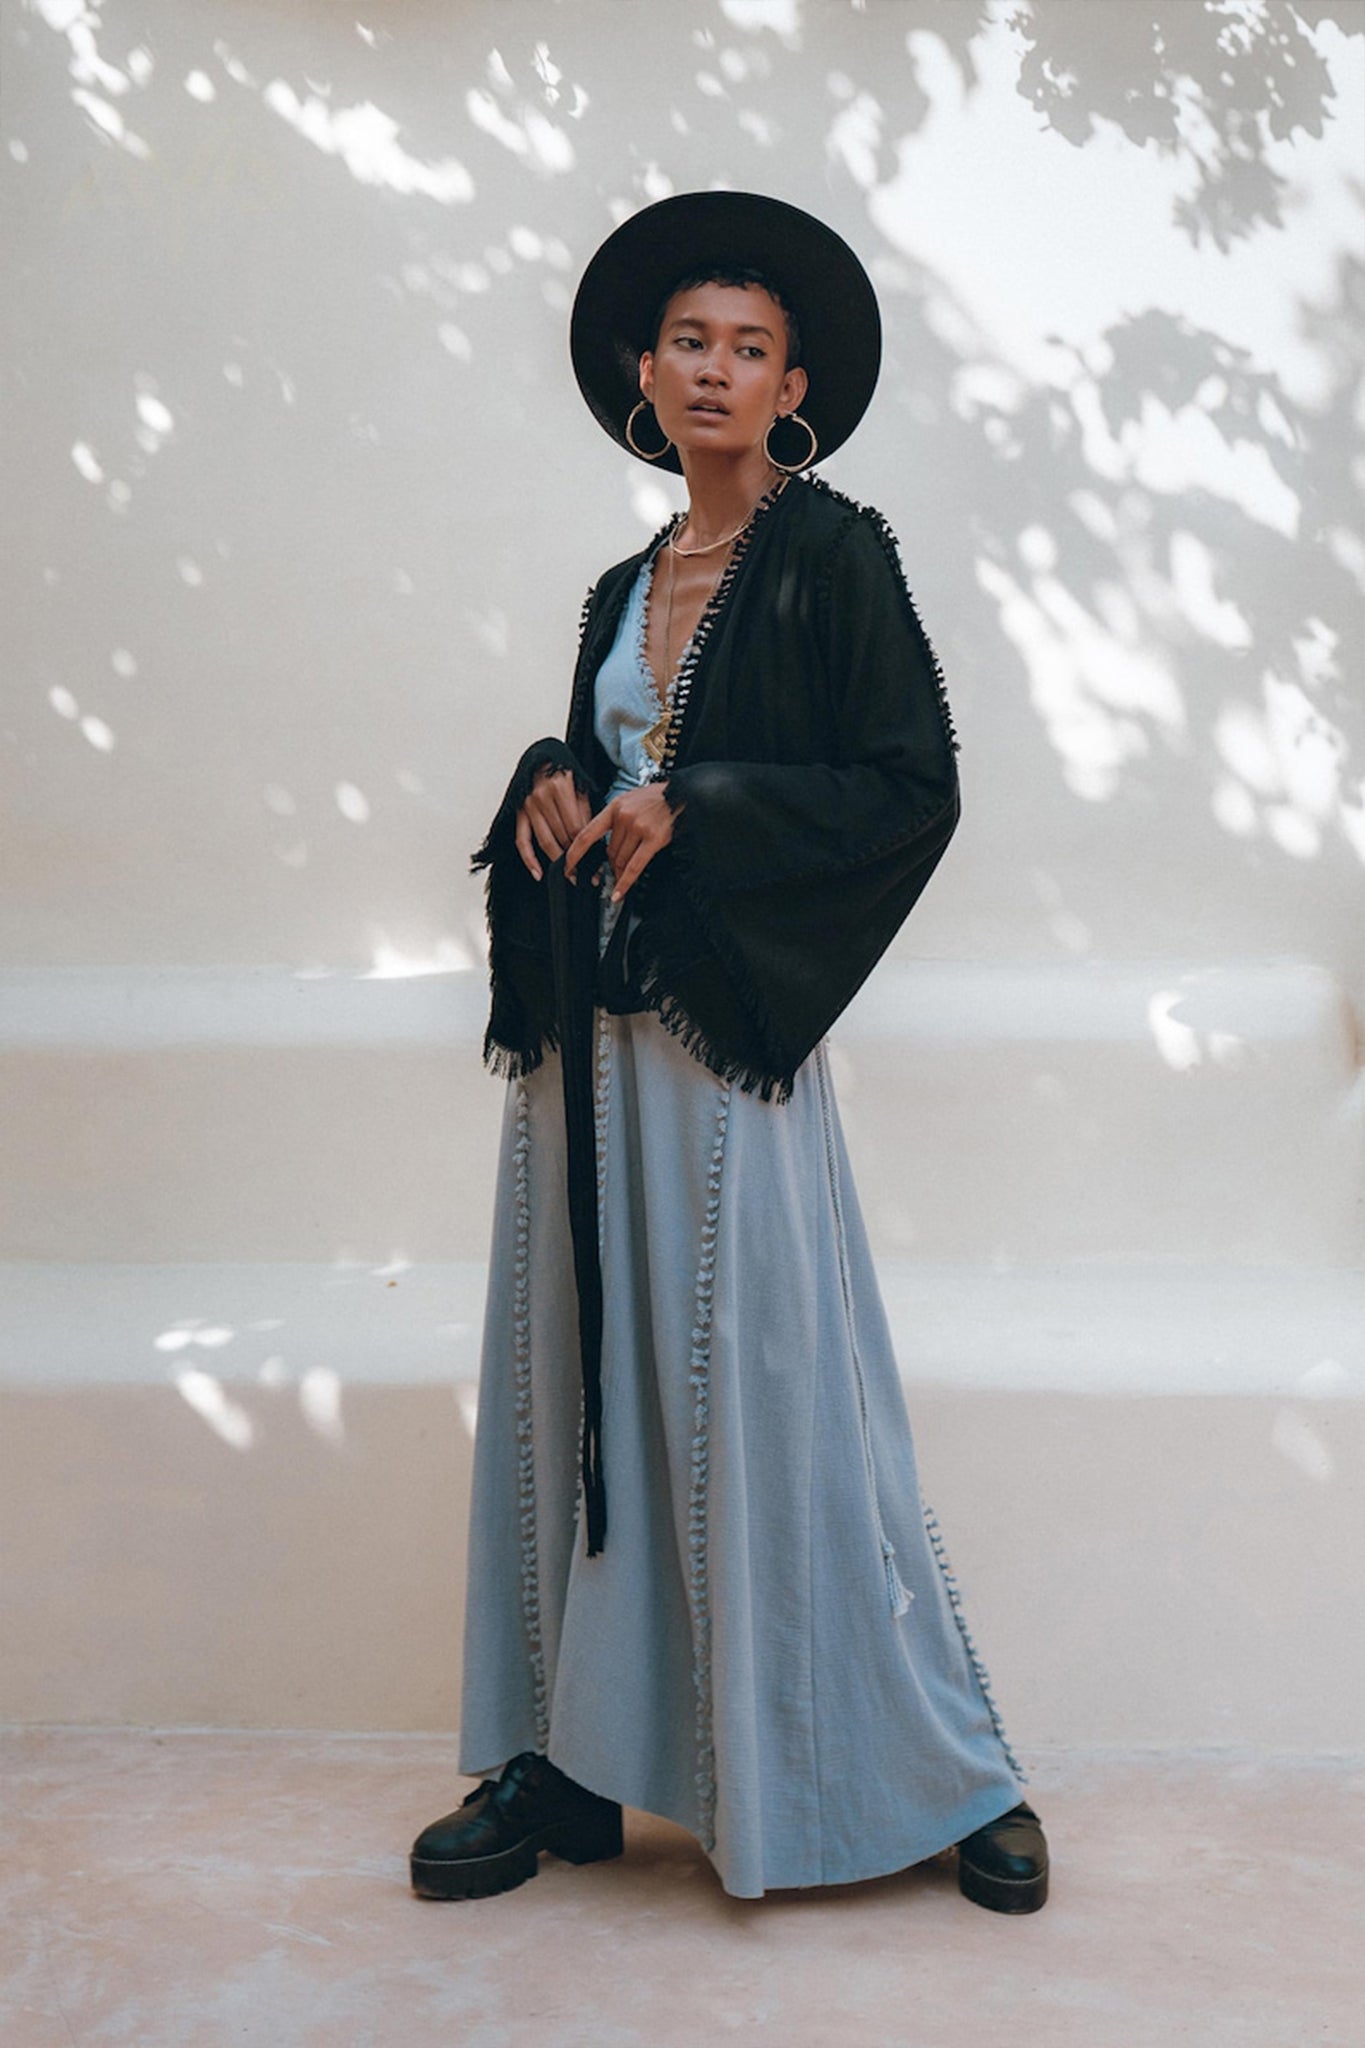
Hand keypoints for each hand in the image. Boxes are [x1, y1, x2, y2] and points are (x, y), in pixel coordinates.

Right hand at [515, 766, 592, 880]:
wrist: (541, 758)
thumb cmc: (563, 772)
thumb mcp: (580, 786)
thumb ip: (585, 812)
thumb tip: (592, 842)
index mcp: (560, 787)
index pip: (575, 826)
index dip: (585, 847)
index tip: (594, 863)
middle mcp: (542, 797)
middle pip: (561, 836)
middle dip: (574, 857)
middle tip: (584, 874)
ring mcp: (528, 806)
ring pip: (545, 841)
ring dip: (557, 861)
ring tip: (569, 875)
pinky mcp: (519, 813)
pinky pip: (522, 841)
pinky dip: (529, 859)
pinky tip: (538, 873)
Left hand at [565, 783, 678, 902]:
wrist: (686, 793)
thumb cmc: (659, 799)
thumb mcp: (632, 801)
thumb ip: (617, 821)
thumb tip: (609, 848)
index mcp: (615, 806)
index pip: (587, 834)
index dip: (575, 853)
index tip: (568, 867)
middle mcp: (624, 816)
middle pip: (609, 852)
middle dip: (612, 865)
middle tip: (616, 871)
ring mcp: (639, 827)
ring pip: (622, 860)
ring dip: (622, 872)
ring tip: (625, 876)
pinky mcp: (654, 839)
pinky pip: (635, 867)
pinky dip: (625, 883)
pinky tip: (619, 894)